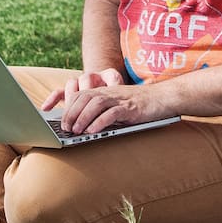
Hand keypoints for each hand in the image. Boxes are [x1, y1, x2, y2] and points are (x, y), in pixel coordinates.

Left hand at [43, 69, 170, 133]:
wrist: (164, 98)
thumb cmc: (141, 105)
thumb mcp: (118, 105)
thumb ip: (103, 111)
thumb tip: (84, 127)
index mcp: (105, 91)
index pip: (80, 94)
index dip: (66, 104)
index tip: (57, 119)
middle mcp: (110, 92)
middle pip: (84, 98)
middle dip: (71, 113)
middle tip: (65, 128)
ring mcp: (120, 99)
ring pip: (95, 104)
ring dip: (83, 117)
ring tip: (76, 131)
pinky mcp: (131, 108)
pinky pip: (112, 113)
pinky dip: (100, 122)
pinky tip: (93, 131)